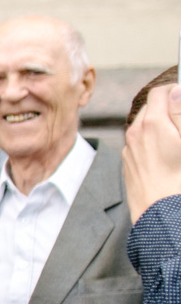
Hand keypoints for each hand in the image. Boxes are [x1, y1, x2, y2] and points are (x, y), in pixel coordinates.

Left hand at [122, 84, 180, 217]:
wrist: (160, 213)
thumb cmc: (180, 179)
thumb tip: (175, 90)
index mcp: (152, 123)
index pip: (160, 92)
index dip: (176, 90)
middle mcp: (135, 133)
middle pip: (150, 107)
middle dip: (167, 107)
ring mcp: (129, 148)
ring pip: (143, 125)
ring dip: (158, 123)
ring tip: (175, 138)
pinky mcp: (128, 163)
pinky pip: (138, 142)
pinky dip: (151, 140)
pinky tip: (166, 154)